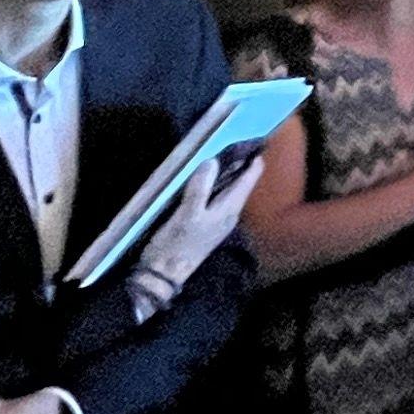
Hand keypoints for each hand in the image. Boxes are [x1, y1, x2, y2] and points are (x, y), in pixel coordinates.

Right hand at [134, 148, 263, 293]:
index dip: (253, 157)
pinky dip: (212, 182)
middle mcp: (228, 212)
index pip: (250, 177)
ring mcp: (216, 218)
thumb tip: (212, 161)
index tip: (252, 136)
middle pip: (240, 181)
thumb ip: (200, 188)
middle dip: (238, 161)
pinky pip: (214, 196)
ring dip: (225, 171)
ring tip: (219, 149)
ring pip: (227, 188)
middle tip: (233, 136)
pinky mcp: (203, 223)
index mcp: (230, 208)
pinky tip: (202, 175)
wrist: (161, 277)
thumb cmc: (176, 245)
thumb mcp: (187, 215)